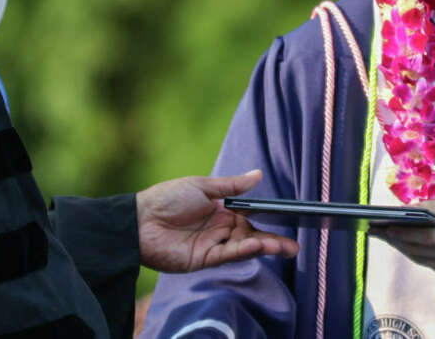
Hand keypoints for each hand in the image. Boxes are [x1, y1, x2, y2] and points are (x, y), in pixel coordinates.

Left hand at [135, 169, 298, 272]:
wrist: (139, 221)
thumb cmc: (167, 198)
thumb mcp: (203, 186)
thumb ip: (232, 186)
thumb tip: (258, 174)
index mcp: (221, 210)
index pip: (250, 217)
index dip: (268, 220)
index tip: (289, 221)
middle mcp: (219, 229)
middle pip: (252, 235)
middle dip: (273, 241)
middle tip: (295, 247)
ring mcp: (212, 245)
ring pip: (243, 247)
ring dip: (263, 247)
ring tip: (285, 248)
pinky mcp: (203, 259)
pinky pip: (228, 255)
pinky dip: (243, 251)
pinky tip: (257, 245)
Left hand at [369, 197, 434, 283]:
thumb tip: (408, 209)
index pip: (426, 236)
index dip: (403, 232)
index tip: (384, 225)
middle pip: (421, 251)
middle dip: (397, 240)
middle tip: (377, 231)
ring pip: (424, 261)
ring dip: (404, 249)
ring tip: (387, 236)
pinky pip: (433, 267)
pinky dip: (419, 256)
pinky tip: (407, 245)